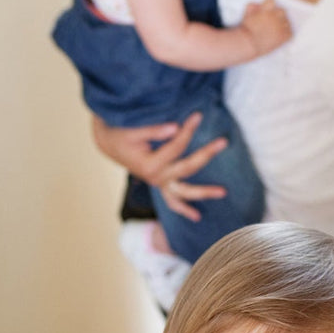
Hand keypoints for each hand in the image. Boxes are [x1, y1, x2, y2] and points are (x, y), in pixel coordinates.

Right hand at [91, 112, 227, 221]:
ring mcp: (158, 184)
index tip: (198, 115)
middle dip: (206, 154)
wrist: (109, 142)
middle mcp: (155, 178)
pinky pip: (172, 201)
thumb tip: (175, 128)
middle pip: (187, 168)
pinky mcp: (159, 185)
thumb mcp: (133, 130)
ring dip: (204, 193)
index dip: (188, 130)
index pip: (176, 147)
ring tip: (223, 192)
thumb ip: (154, 130)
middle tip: (224, 142)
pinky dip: (184, 209)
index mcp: (149, 165)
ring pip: (183, 192)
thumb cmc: (120, 133)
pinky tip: (197, 217)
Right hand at [239, 0, 291, 56]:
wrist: (247, 45)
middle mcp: (274, 17)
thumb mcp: (247, 16)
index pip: (272, 1)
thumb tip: (256, 4)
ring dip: (283, 25)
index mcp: (265, 10)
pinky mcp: (282, 37)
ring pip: (287, 22)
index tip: (267, 11)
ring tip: (275, 31)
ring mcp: (279, 27)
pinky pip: (290, 33)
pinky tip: (279, 37)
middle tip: (273, 22)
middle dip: (278, 15)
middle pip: (282, 11)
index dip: (270, 6)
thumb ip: (252, 8)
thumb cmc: (245, 30)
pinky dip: (286, 35)